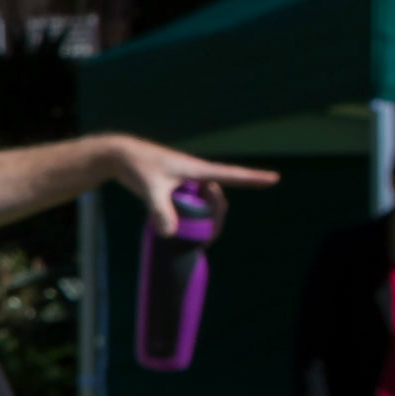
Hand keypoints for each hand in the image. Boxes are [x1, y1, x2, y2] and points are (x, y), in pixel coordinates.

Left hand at [106, 135, 276, 235]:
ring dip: (205, 219)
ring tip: (195, 237)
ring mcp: (186, 181)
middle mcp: (196, 174)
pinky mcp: (176, 187)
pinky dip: (192, 216)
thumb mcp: (150, 188)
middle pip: (218, 199)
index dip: (253, 178)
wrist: (119, 156)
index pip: (232, 174)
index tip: (274, 178)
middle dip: (218, 217)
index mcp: (197, 169)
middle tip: (206, 239)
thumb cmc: (138, 165)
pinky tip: (178, 227)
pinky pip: (192, 204)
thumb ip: (160, 211)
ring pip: (206, 203)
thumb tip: (170, 234)